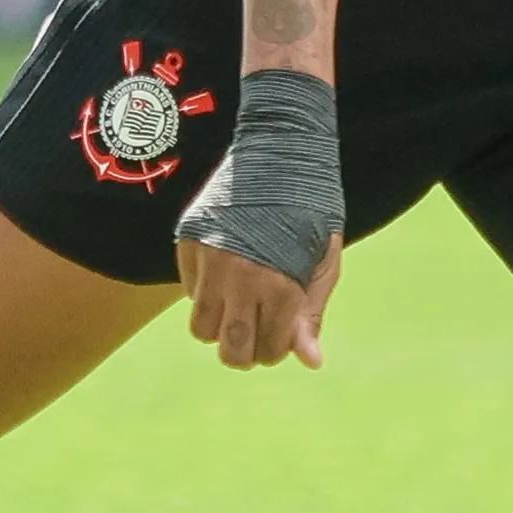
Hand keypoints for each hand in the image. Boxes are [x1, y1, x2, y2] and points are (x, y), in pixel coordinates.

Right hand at [171, 68, 346, 371]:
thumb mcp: (323, 263)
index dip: (276, 349)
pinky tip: (226, 271)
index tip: (281, 334)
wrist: (280, 149)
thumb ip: (312, 314)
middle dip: (244, 353)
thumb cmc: (312, 209)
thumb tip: (310, 363)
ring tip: (238, 305)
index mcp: (281, 285)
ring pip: (201, 327)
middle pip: (229, 348)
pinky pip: (188, 291)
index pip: (269, 349)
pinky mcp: (188, 242)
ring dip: (219, 326)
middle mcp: (241, 277)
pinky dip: (205, 293)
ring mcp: (209, 259)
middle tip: (253, 336)